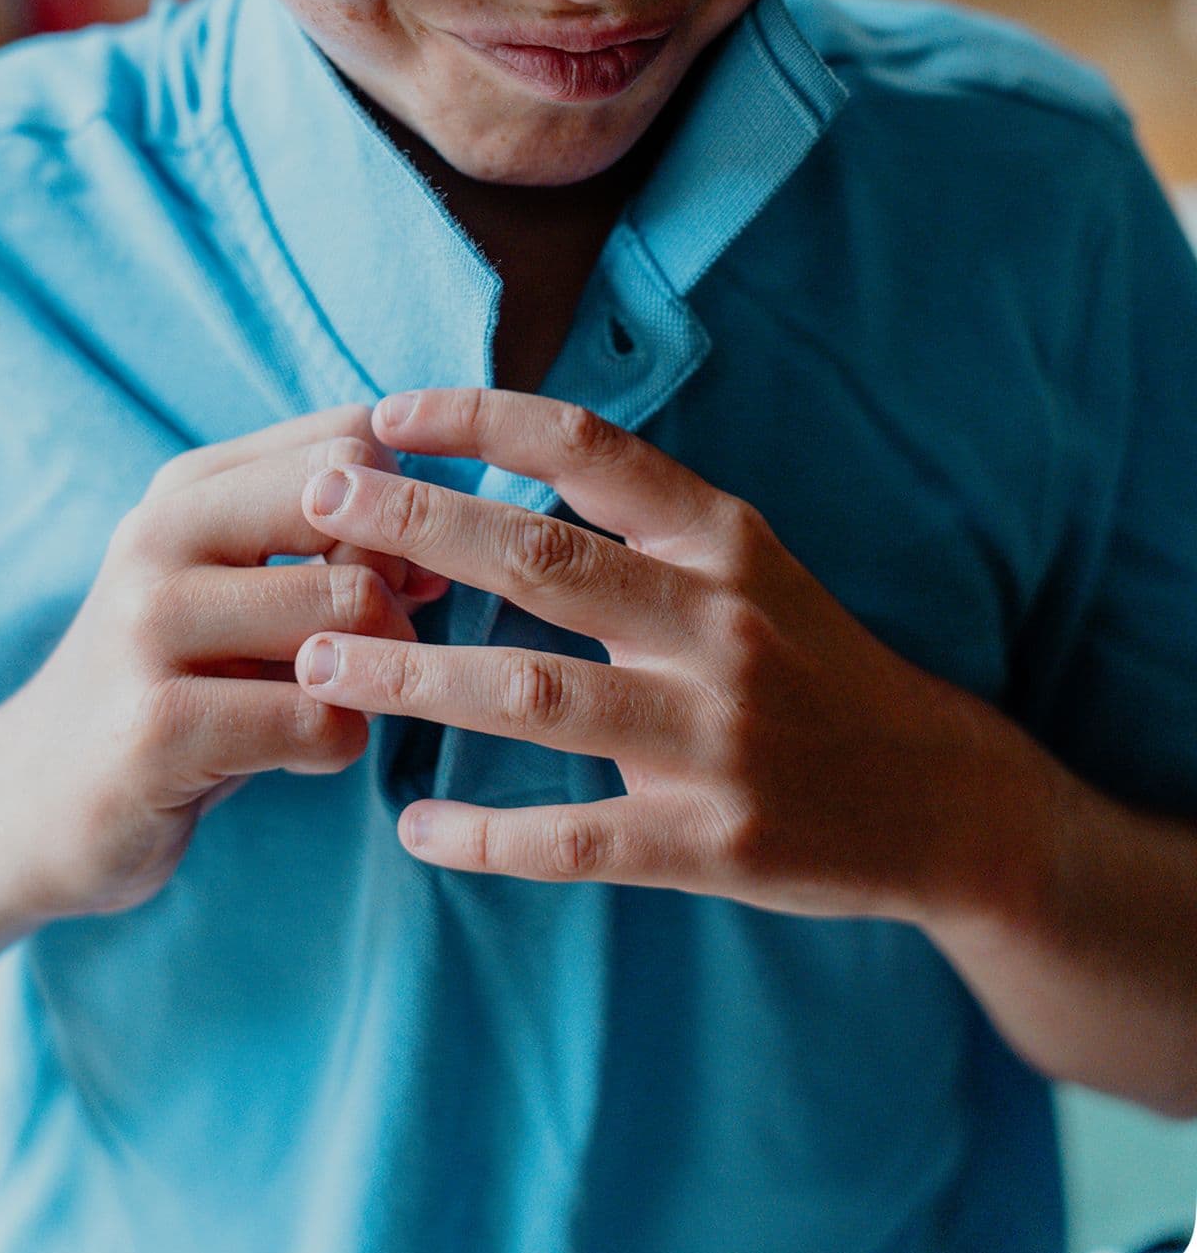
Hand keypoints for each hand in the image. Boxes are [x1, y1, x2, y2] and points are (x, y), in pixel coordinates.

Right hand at [0, 406, 449, 921]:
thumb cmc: (173, 686)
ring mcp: (149, 627)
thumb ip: (330, 544)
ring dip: (381, 669)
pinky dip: (342, 742)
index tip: (403, 568)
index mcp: (187, 488)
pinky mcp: (158, 727)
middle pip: (356, 511)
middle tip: (379, 647)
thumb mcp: (234, 591)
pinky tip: (304, 753)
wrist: (31, 804)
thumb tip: (449, 527)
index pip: (347, 436)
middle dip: (400, 585)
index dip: (406, 502)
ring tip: (341, 698)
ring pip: (349, 607)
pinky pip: (320, 717)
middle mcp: (159, 537)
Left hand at [294, 388, 1010, 921]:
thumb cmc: (812, 665)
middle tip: (315, 503)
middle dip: (416, 523)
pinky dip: (484, 835)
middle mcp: (720, 621)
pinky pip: (575, 837)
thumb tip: (501, 456)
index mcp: (723, 539)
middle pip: (541, 556)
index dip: (479, 418)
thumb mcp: (747, 564)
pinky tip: (412, 827)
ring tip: (315, 661)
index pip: (588, 446)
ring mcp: (717, 734)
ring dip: (413, 676)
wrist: (937, 798)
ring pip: (534, 693)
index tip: (383, 411)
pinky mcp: (712, 841)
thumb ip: (640, 520)